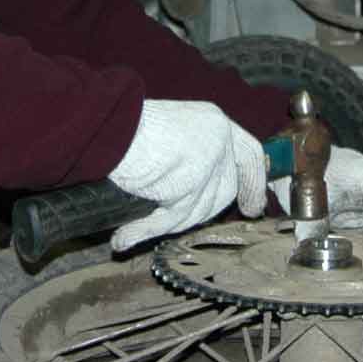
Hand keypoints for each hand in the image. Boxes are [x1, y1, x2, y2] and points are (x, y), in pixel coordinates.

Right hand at [106, 100, 266, 252]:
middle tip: (187, 218)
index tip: (254, 205)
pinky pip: (168, 219)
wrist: (107, 123)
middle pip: (226, 189)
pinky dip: (143, 230)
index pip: (250, 153)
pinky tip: (123, 239)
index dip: (255, 181)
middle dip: (208, 209)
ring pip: (199, 209)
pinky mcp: (188, 185)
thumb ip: (194, 152)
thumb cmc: (128, 125)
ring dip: (171, 220)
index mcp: (216, 122)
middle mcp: (218, 141)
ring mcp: (206, 163)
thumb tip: (205, 189)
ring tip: (142, 221)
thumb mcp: (173, 130)